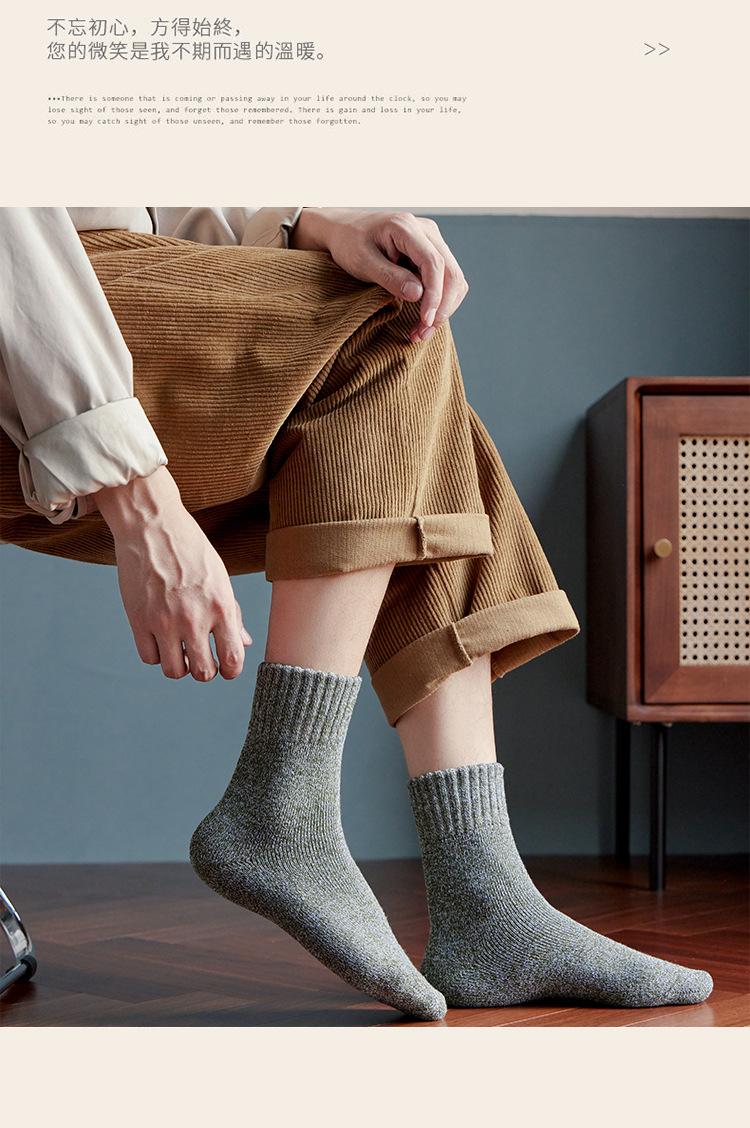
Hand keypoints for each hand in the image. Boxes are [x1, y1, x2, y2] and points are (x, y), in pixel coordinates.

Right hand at [94, 466, 251, 681]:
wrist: (151, 525)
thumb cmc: (190, 549)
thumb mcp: (220, 578)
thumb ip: (232, 614)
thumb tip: (244, 643)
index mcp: (221, 607)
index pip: (232, 660)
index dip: (231, 670)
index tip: (226, 667)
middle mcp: (193, 618)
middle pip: (203, 673)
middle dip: (204, 671)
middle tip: (201, 659)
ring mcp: (164, 621)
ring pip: (174, 671)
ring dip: (179, 665)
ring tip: (180, 648)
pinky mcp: (138, 620)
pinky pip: (149, 658)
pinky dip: (156, 653)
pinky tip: (160, 638)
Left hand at [290, 208, 468, 342]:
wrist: (344, 229)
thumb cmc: (349, 243)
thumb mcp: (362, 261)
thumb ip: (389, 277)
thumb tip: (418, 294)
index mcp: (406, 227)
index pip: (433, 262)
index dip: (434, 294)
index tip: (425, 320)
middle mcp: (426, 230)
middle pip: (451, 272)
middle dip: (442, 307)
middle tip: (423, 334)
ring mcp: (432, 241)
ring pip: (453, 279)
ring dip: (443, 308)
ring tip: (421, 332)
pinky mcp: (431, 253)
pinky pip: (446, 280)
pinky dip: (439, 302)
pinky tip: (423, 319)